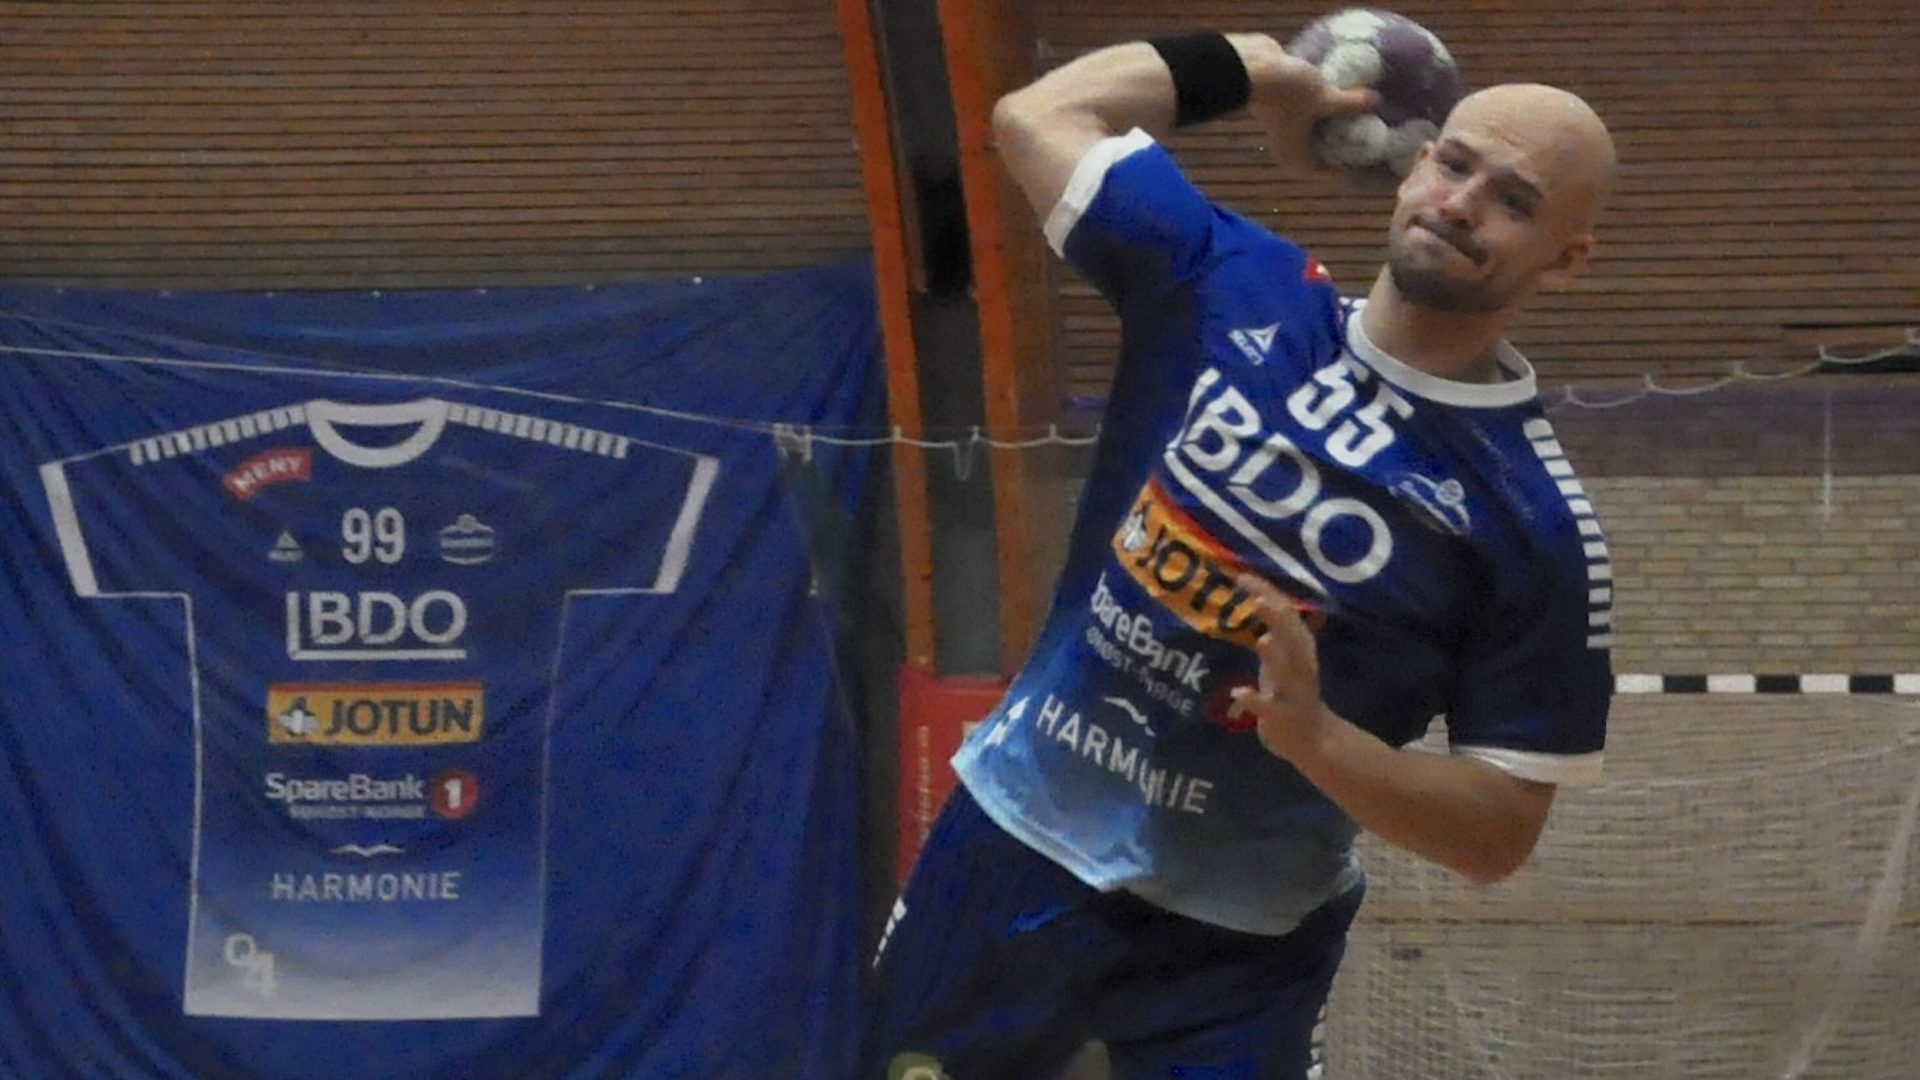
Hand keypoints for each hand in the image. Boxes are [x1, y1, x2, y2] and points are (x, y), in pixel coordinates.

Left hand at [1230, 573, 1330, 760]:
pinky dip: (1255, 699)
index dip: (1267, 594)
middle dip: (1277, 617)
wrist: (1314, 740)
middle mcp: (1301, 665)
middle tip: (1257, 598)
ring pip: (1287, 671)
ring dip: (1275, 657)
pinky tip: (1238, 692)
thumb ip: (1275, 628)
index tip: (1242, 577)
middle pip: (1292, 636)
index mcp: (1301, 647)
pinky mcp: (1283, 716)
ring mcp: (1294, 692)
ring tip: (1262, 640)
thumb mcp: (1286, 656)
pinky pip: (1269, 708)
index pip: (1287, 613)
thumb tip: (1260, 594)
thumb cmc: (1293, 692)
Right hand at [1232, 36, 1378, 172]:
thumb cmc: (1286, 92)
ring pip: (1318, 127)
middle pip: (1325, 149)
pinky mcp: (1286, 104)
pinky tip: (1343, 89)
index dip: (1349, 167)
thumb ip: (1351, 103)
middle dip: (1346, 140)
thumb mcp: (1324, 98)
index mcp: (1297, 157)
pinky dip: (1325, 103)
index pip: (1328, 172)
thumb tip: (1377, 102)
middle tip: (1373, 129)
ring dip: (1336, 119)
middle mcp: (1291, 146)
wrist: (1250, 65)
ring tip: (1363, 107)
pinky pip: (1312, 109)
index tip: (1370, 156)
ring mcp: (1287, 125)